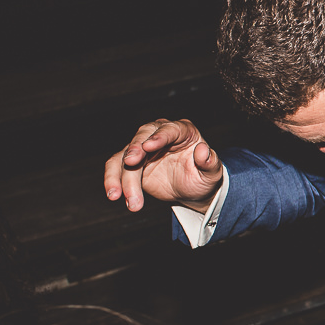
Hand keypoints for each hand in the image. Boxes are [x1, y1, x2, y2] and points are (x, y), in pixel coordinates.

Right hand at [102, 118, 222, 212]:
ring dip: (120, 175)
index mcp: (182, 131)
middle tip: (131, 163)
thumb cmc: (204, 177)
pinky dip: (112, 180)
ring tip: (118, 195)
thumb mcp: (212, 173)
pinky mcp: (131, 163)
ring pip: (125, 155)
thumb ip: (210, 162)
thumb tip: (203, 151)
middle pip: (142, 137)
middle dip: (135, 149)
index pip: (169, 130)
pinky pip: (116, 168)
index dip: (159, 137)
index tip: (149, 147)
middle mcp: (160, 135)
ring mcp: (143, 148)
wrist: (192, 189)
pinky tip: (114, 194)